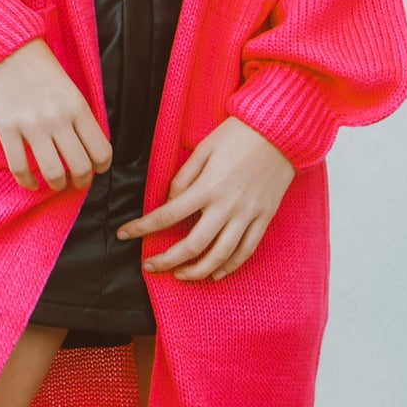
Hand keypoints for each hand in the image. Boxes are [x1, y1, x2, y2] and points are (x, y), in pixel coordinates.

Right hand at [0, 37, 112, 191]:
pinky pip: (20, 168)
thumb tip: (87, 145)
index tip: (96, 169)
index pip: (101, 150)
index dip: (101, 167)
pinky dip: (27, 182)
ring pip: (53, 172)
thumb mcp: (68, 86)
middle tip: (77, 182)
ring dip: (57, 185)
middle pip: (80, 167)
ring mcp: (31, 125)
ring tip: (55, 183)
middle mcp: (58, 118)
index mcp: (77, 106)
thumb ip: (79, 114)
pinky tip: (31, 183)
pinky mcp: (6, 129)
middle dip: (82, 181)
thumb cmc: (37, 65)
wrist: (2, 46)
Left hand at [117, 115, 294, 279]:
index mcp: (208, 186)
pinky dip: (230, 266)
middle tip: (150, 266)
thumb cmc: (239, 135)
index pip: (168, 215)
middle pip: (193, 245)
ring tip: (180, 275)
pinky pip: (246, 250)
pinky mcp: (264, 217)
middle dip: (167, 260)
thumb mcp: (203, 148)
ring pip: (220, 256)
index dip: (143, 228)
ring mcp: (248, 214)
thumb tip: (170, 202)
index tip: (125, 234)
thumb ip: (183, 178)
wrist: (280, 131)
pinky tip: (216, 273)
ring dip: (197, 271)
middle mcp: (227, 206)